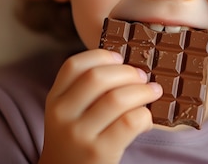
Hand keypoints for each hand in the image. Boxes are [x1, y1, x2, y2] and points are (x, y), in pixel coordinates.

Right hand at [38, 49, 161, 163]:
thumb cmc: (76, 143)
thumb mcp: (68, 115)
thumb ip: (86, 93)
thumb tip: (131, 69)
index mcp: (55, 99)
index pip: (74, 65)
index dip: (101, 55)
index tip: (119, 57)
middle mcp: (62, 114)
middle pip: (97, 77)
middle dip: (127, 72)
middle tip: (142, 76)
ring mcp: (79, 134)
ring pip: (116, 98)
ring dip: (142, 91)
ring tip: (153, 92)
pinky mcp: (99, 152)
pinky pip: (129, 122)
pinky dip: (144, 116)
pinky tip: (146, 120)